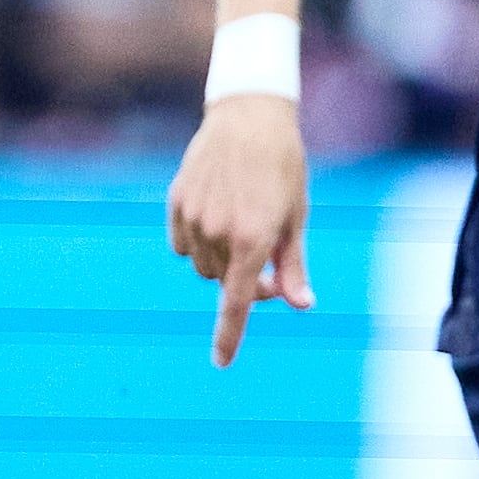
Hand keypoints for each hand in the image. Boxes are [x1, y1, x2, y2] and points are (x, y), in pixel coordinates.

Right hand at [164, 93, 312, 366]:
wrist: (249, 116)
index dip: (229, 335)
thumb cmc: (283, 168)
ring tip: (242, 225)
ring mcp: (194, 217)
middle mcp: (218, 232)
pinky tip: (217, 213)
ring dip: (220, 259)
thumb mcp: (296, 217)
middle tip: (267, 257)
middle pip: (222, 283)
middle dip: (243, 280)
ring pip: (202, 264)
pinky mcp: (177, 202)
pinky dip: (198, 241)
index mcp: (253, 239)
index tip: (221, 362)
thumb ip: (293, 265)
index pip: (236, 302)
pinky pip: (182, 243)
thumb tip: (302, 305)